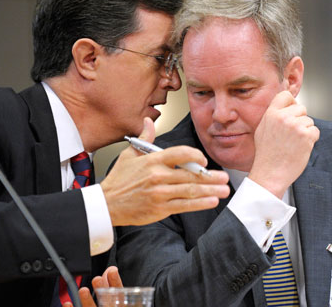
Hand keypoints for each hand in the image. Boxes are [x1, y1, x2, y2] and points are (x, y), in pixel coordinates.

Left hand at [62, 266, 123, 306]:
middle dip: (102, 291)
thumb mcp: (117, 300)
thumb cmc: (111, 306)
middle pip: (107, 303)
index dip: (116, 282)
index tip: (112, 271)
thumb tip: (110, 270)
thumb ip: (112, 286)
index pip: (120, 294)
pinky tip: (67, 304)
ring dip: (87, 301)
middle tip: (97, 279)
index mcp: (120, 305)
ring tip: (83, 290)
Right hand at [101, 117, 229, 225]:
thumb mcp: (130, 155)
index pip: (180, 153)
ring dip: (210, 190)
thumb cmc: (119, 180)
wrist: (107, 204)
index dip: (196, 156)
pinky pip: (184, 206)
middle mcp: (158, 176)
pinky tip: (211, 201)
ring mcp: (160, 193)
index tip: (204, 160)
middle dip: (211, 177)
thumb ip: (144, 138)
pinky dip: (200, 204)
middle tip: (225, 177)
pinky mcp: (160, 209)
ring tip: (224, 190)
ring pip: (191, 191)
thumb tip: (149, 122)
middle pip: (190, 175)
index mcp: (152, 161)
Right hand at [248, 91, 319, 198]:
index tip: (292, 110)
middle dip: (300, 119)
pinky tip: (300, 147)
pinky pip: (315, 131)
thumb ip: (273, 115)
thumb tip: (286, 106)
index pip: (285, 95)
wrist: (270, 172)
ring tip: (294, 143)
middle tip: (292, 134)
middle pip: (301, 108)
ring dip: (305, 131)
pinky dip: (311, 139)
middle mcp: (284, 117)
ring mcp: (296, 126)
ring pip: (309, 121)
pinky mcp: (306, 136)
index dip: (291, 103)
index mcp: (271, 114)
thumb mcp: (262, 129)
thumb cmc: (266, 154)